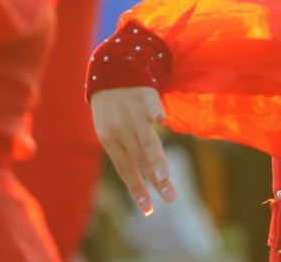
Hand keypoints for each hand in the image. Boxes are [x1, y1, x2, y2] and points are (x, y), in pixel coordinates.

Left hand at [91, 86, 176, 214]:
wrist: (110, 69)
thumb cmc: (111, 105)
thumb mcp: (109, 128)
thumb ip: (125, 149)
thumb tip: (142, 175)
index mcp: (110, 140)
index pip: (126, 170)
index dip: (138, 190)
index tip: (149, 210)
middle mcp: (121, 130)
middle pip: (140, 160)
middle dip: (155, 182)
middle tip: (170, 199)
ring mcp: (133, 114)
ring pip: (147, 141)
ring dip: (157, 161)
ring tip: (165, 179)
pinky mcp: (144, 96)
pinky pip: (151, 107)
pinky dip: (156, 113)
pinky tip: (162, 121)